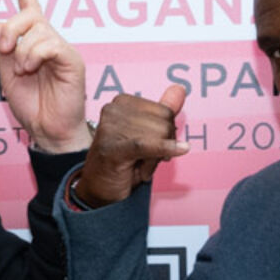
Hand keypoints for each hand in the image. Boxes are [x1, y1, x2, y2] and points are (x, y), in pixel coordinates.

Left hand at [0, 0, 89, 152]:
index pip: (31, 9)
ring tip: (23, 70)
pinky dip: (34, 55)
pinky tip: (31, 69)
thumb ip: (3, 49)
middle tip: (3, 48)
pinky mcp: (71, 60)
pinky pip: (49, 44)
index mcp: (34, 44)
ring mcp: (62, 49)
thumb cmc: (31, 105)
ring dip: (22, 50)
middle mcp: (50, 42)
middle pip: (28, 15)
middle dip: (11, 28)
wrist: (48, 130)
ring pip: (37, 30)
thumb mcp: (6, 75)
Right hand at [72, 85, 190, 207]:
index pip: (165, 112)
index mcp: (122, 102)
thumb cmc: (124, 162)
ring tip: (137, 165)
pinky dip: (164, 150)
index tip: (150, 148)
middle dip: (163, 146)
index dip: (166, 135)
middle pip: (165, 123)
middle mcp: (113, 109)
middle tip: (144, 160)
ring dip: (156, 158)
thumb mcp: (148, 135)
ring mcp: (110, 127)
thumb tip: (180, 89)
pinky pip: (148, 144)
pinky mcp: (113, 146)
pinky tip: (175, 154)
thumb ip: (163, 111)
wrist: (100, 190)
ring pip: (160, 136)